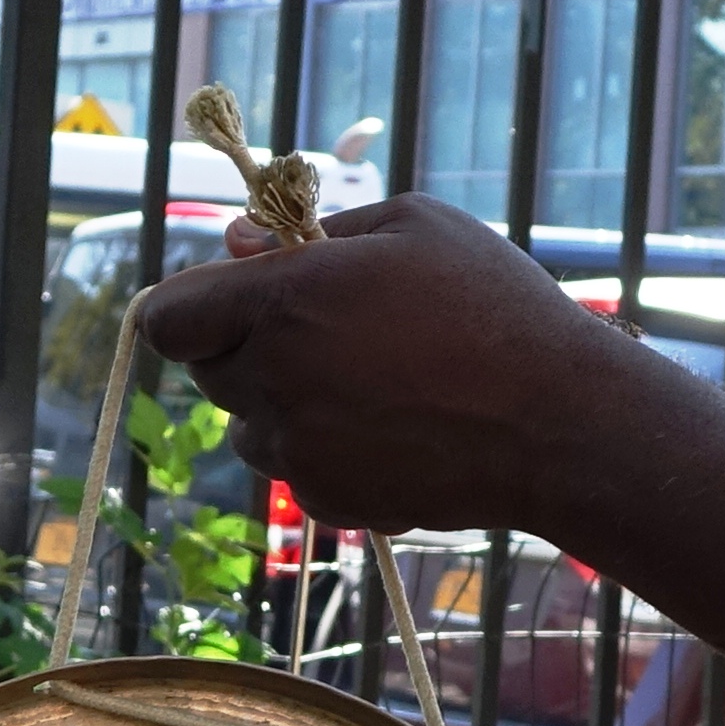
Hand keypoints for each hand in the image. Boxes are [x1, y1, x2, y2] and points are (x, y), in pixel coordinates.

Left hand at [130, 192, 649, 533]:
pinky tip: (391, 428)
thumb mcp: (413, 225)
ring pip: (249, 428)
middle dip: (245, 349)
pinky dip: (324, 452)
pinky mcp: (328, 500)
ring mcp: (298, 451)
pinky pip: (295, 472)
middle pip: (207, 372)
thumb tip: (234, 241)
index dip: (189, 307)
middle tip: (322, 330)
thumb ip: (311, 229)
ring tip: (365, 383)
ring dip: (281, 406)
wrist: (556, 422)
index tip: (226, 300)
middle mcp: (275, 381)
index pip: (168, 317)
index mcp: (283, 301)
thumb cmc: (492, 306)